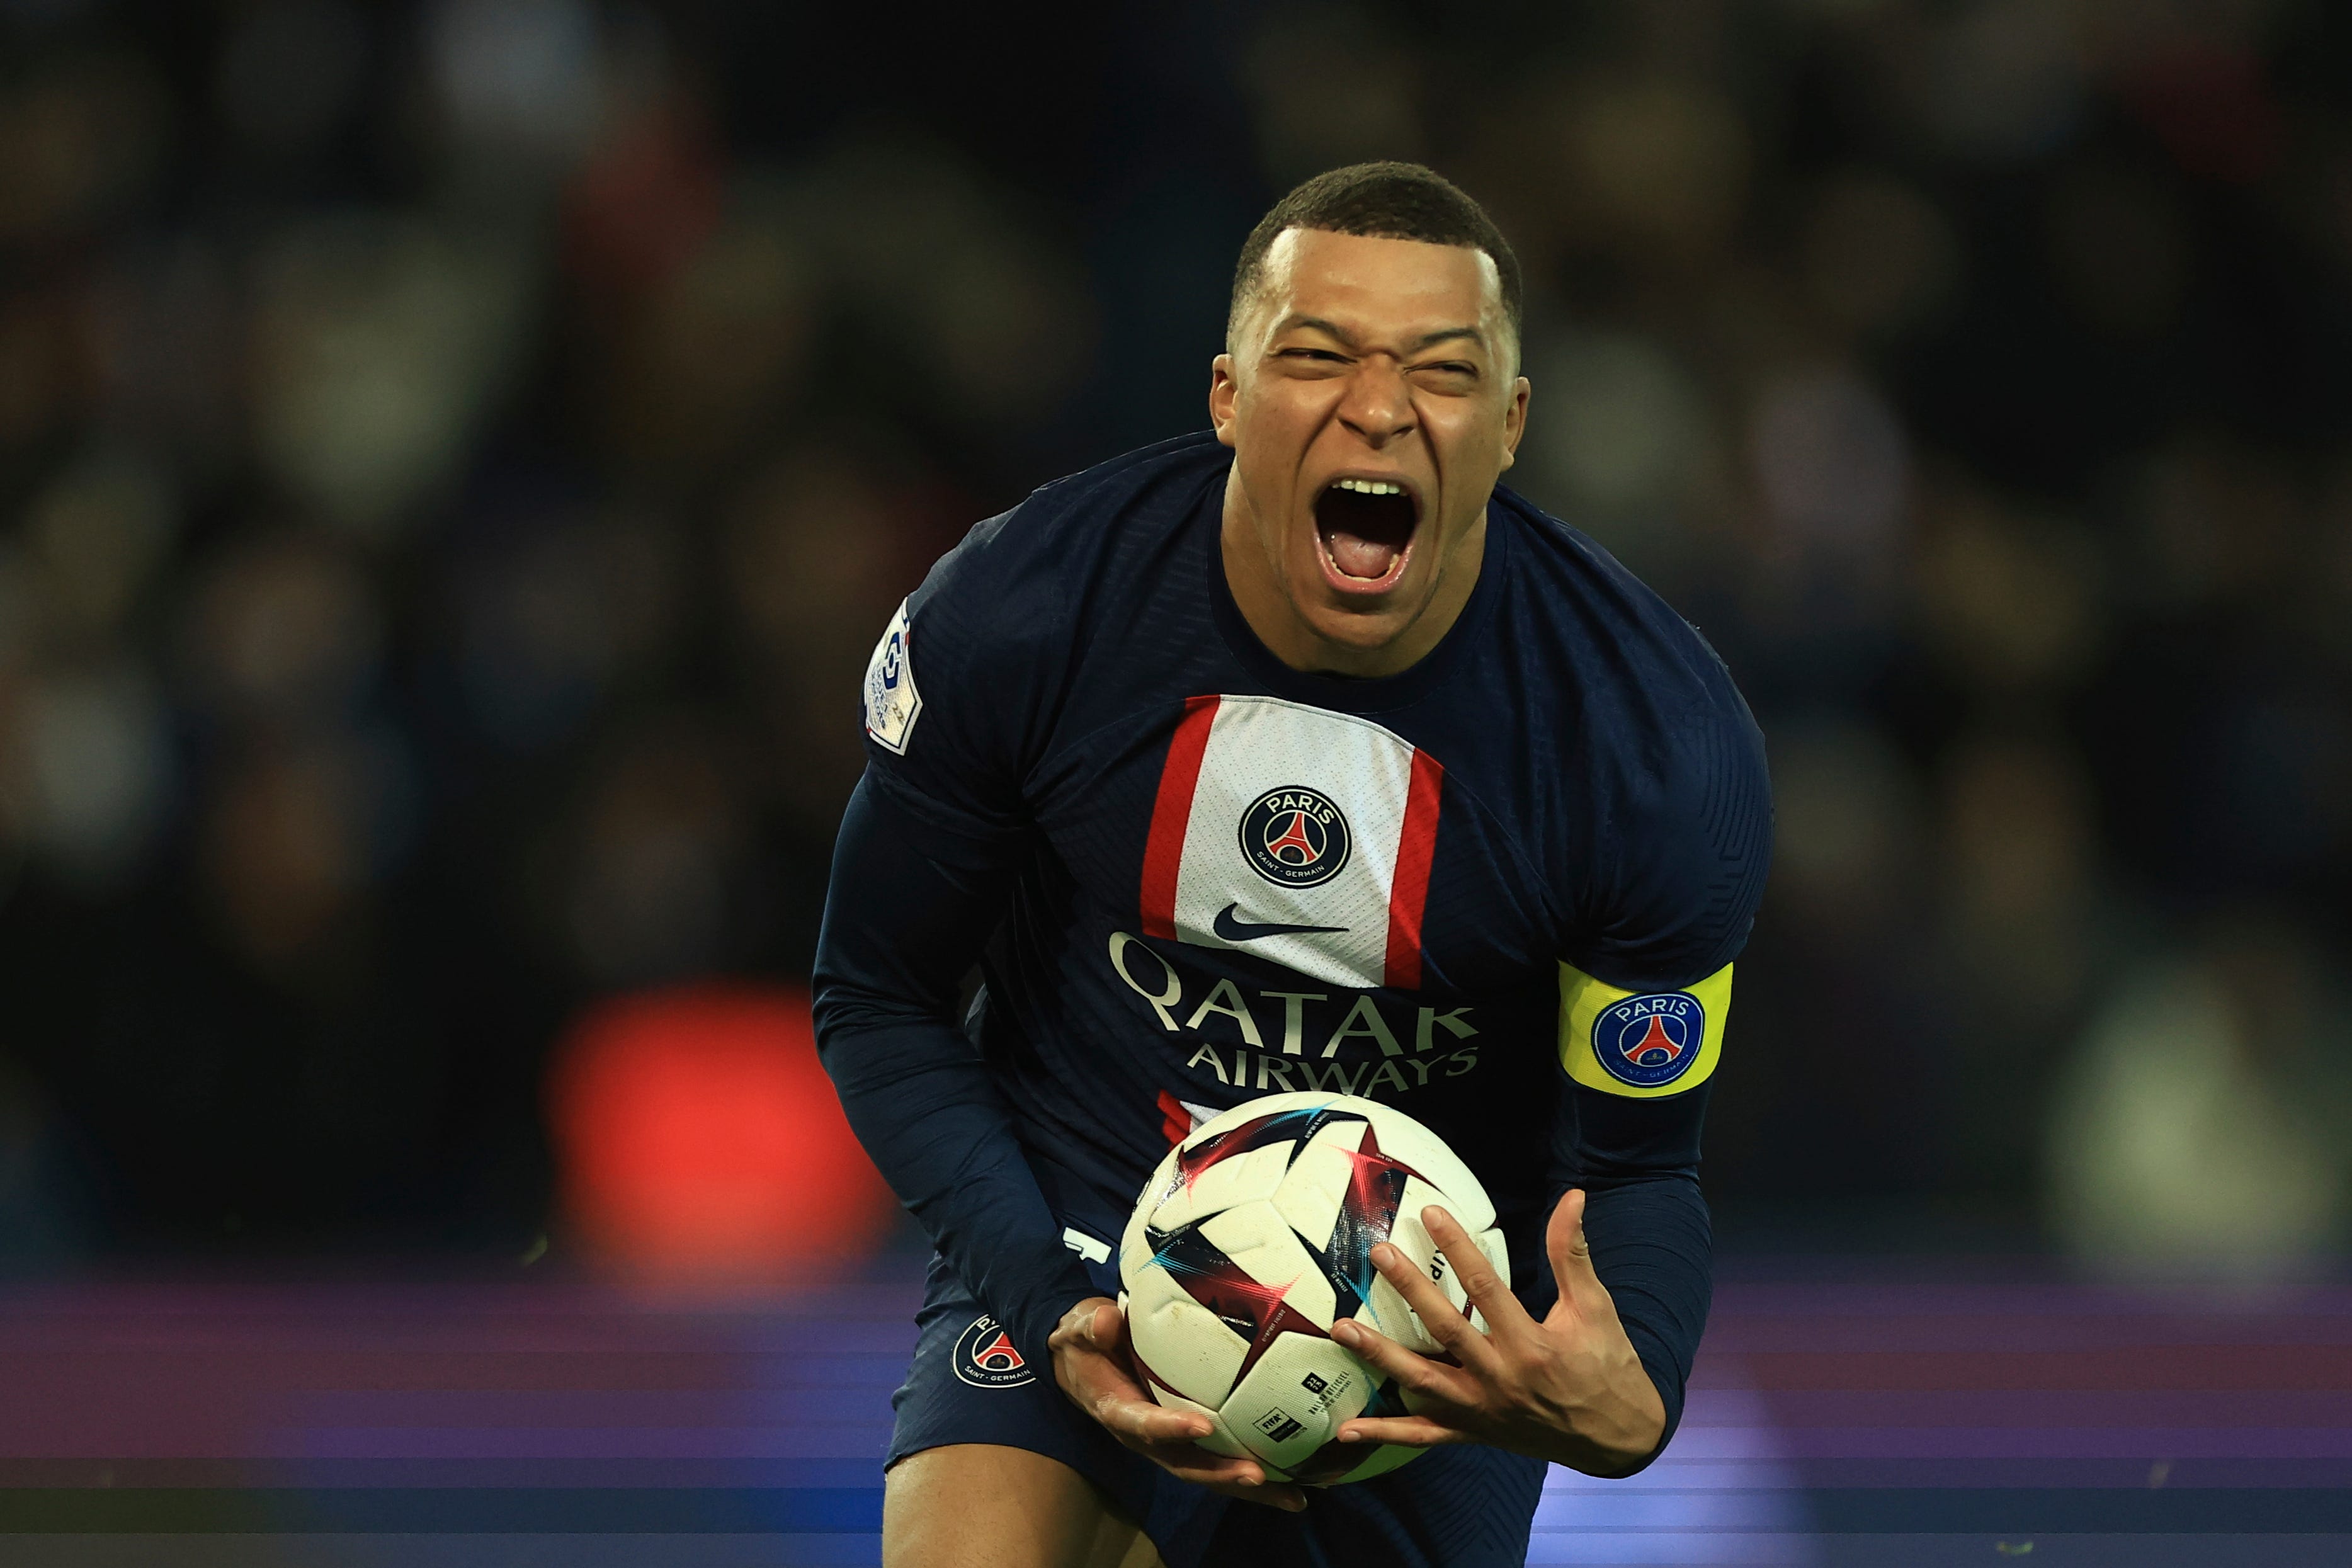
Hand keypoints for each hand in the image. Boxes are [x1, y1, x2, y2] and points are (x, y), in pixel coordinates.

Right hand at [1047, 1296, 1306, 1510]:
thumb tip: (1105, 1321)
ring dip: (1247, 1487)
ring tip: (1292, 1497)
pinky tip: (1293, 1482)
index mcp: (1117, 1410)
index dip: (1170, 1428)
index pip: (1143, 1424)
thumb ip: (1090, 1326)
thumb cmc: (1086, 1342)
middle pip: (1184, 1465)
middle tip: (1259, 1476)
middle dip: (1220, 1474)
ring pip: (1207, 1472)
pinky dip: (1252, 1476)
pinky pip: (1218, 1460)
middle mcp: (1144, 1437)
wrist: (1081, 1363)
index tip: (1202, 1426)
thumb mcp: (1079, 1329)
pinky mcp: (1184, 1440)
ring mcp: (1166, 1443)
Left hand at [1329, 1190, 1666, 1476]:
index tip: (1430, 1214)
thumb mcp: (1595, 1307)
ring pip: (1422, 1381)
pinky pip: (1424, 1435)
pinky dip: (1386, 1433)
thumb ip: (1573, 1253)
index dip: (1457, 1248)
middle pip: (1445, 1330)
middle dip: (1409, 1290)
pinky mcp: (1474, 1432)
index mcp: (1531, 1344)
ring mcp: (1483, 1410)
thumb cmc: (1607, 1365)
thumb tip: (1574, 1197)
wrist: (1618, 1438)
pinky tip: (1346, 1429)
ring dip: (1380, 1356)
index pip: (1486, 1288)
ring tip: (1341, 1329)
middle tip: (1378, 1255)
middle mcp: (1501, 1378)